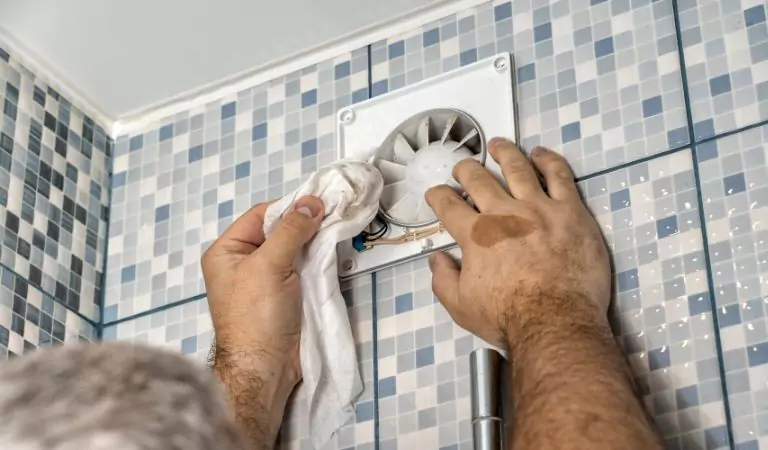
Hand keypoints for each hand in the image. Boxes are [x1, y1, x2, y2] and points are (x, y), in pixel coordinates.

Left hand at [201, 195, 323, 382]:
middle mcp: (244, 262)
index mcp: (227, 251)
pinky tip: (333, 252)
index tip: (319, 203)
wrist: (266, 367)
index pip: (261, 215)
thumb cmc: (256, 316)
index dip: (289, 208)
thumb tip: (311, 202)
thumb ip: (291, 231)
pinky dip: (318, 260)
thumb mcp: (269, 265)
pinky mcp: (286, 294)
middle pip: (279, 231)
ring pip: (295, 249)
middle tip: (333, 214)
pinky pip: (303, 268)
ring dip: (314, 242)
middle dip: (304, 224)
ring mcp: (266, 279)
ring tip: (337, 230)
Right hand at [425, 138, 609, 347]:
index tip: (436, 194)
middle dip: (466, 169)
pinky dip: (548, 161)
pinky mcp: (571, 211)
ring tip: (498, 144)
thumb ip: (444, 279)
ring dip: (504, 153)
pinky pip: (559, 176)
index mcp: (475, 235)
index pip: (448, 205)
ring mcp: (539, 208)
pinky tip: (541, 154)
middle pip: (478, 178)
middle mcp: (504, 213)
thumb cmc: (508, 317)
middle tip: (463, 167)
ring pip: (517, 167)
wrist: (556, 323)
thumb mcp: (461, 306)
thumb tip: (437, 259)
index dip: (438, 196)